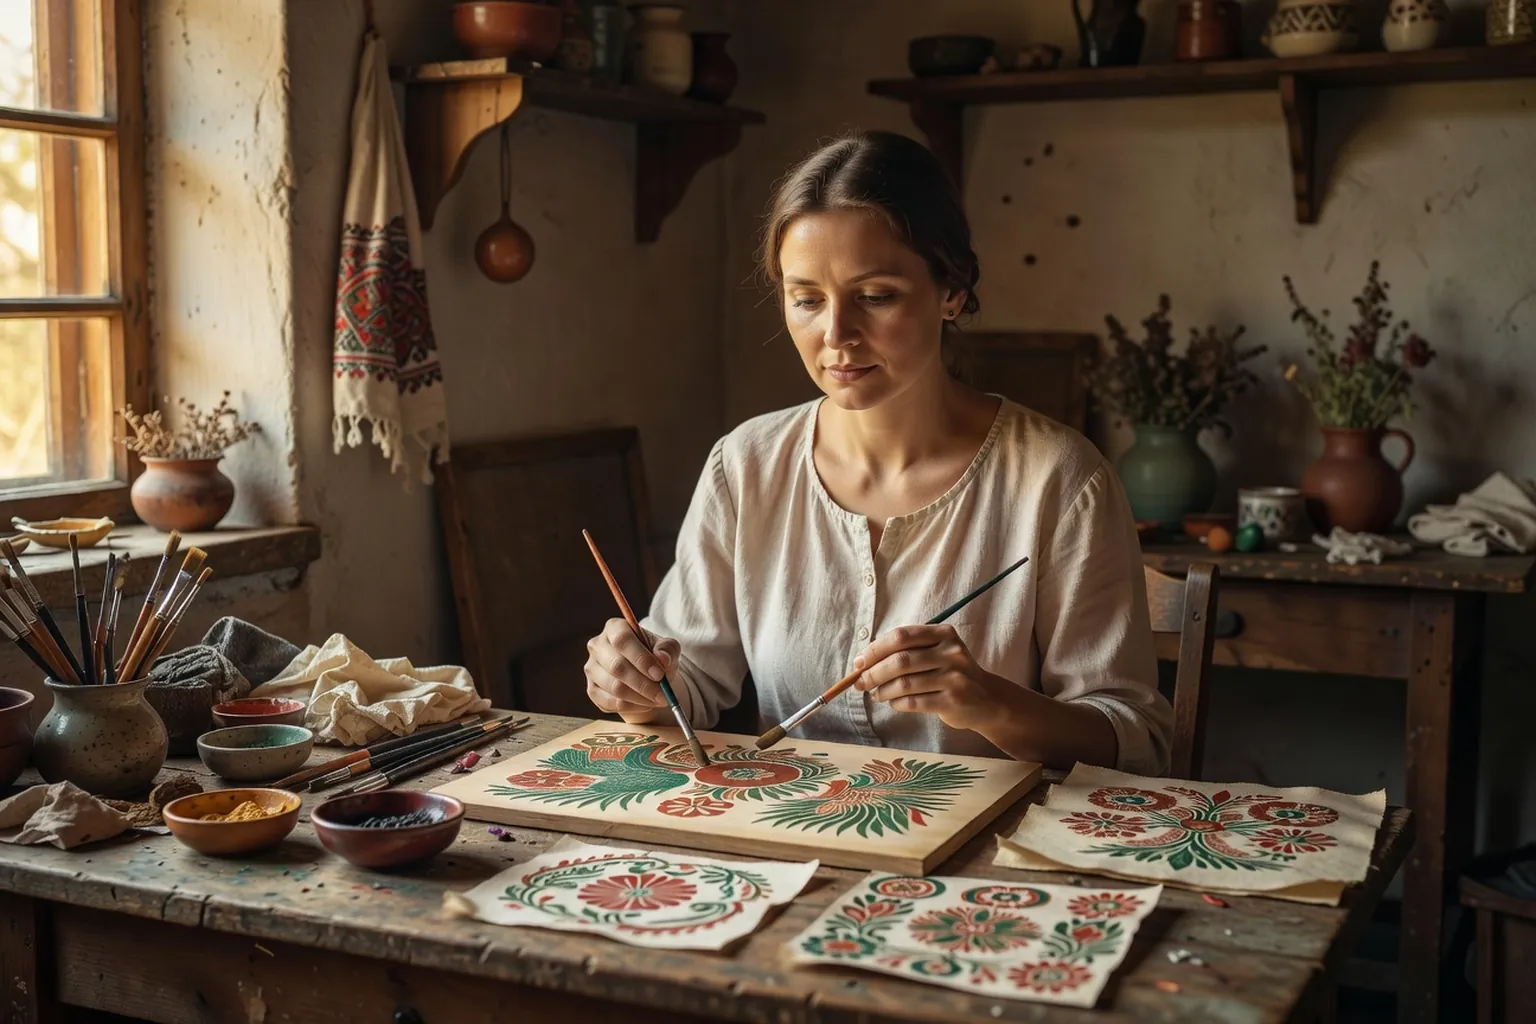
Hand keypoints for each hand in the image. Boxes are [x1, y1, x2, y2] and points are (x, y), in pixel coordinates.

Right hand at [584, 618, 680, 717]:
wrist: (646, 676)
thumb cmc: (656, 657)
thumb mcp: (668, 648)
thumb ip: (668, 649)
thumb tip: (663, 659)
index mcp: (615, 628)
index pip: (622, 640)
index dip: (641, 658)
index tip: (659, 674)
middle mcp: (597, 646)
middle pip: (616, 666)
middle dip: (643, 684)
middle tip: (664, 695)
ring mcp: (592, 669)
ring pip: (614, 687)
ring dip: (641, 698)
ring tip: (659, 699)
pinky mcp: (591, 690)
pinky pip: (610, 703)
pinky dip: (632, 707)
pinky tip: (645, 704)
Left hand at [852, 624, 1004, 733]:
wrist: (987, 700)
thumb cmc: (951, 673)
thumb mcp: (937, 652)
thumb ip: (906, 651)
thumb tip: (863, 662)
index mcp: (943, 634)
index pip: (901, 636)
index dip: (875, 649)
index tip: (859, 662)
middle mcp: (951, 652)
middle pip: (900, 660)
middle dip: (873, 673)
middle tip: (860, 683)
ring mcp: (954, 677)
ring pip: (905, 683)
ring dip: (883, 691)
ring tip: (877, 695)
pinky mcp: (953, 700)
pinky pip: (914, 702)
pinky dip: (898, 703)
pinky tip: (894, 703)